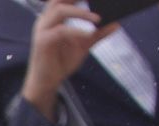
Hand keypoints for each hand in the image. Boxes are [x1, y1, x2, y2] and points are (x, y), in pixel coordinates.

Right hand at [22, 1, 113, 119]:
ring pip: (59, 10)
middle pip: (57, 0)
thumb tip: (116, 23)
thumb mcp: (83, 45)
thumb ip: (97, 33)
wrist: (47, 83)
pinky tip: (88, 34)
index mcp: (53, 19)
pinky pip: (61, 31)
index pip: (63, 0)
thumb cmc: (61, 62)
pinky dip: (76, 31)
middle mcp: (45, 21)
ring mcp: (42, 30)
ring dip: (79, 12)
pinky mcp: (43, 42)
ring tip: (97, 18)